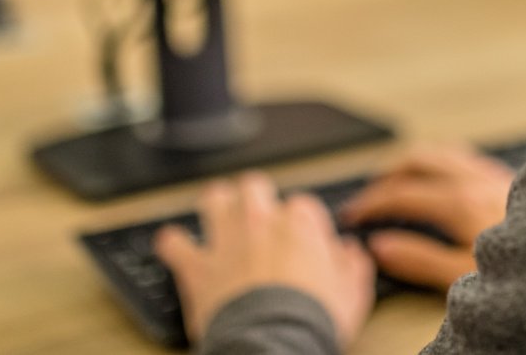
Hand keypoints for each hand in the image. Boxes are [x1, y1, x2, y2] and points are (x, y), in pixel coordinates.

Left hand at [154, 172, 375, 348]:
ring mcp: (226, 240)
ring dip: (214, 205)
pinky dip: (172, 244)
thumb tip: (351, 251)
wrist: (274, 345)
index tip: (302, 242)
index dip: (302, 224)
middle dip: (255, 197)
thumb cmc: (313, 321)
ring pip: (213, 199)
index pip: (302, 205)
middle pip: (253, 187)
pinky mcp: (197, 266)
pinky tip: (174, 246)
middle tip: (256, 216)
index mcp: (300, 224)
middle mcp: (260, 222)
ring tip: (216, 213)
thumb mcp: (353, 294)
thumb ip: (353, 265)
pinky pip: (174, 243)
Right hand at [339, 144, 514, 290]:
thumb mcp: (464, 275)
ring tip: (400, 175)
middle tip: (369, 193)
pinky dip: (444, 160)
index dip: (371, 203)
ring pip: (444, 152)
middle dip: (388, 174)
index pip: (400, 194)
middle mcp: (476, 178)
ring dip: (415, 161)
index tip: (354, 215)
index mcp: (459, 201)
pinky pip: (467, 156)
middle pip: (418, 161)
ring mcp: (494, 174)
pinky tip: (447, 175)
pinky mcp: (510, 177)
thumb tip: (381, 246)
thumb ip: (419, 260)